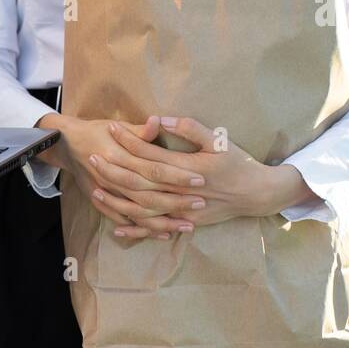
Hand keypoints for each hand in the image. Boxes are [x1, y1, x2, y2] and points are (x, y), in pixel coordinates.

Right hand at [36, 112, 206, 239]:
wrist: (65, 144)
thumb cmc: (96, 132)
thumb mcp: (117, 125)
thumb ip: (140, 130)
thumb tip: (158, 122)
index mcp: (120, 157)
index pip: (154, 169)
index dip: (177, 175)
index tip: (199, 179)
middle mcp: (113, 178)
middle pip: (149, 195)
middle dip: (176, 201)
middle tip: (200, 204)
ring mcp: (107, 193)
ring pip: (138, 212)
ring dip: (164, 221)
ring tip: (188, 226)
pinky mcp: (102, 203)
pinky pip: (124, 221)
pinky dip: (142, 230)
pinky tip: (162, 234)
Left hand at [106, 117, 317, 238]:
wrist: (256, 194)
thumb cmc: (238, 163)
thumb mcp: (219, 140)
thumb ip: (190, 128)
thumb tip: (160, 119)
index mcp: (190, 168)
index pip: (152, 154)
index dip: (129, 141)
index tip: (110, 128)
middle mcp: (183, 191)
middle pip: (141, 182)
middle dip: (115, 169)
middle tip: (92, 156)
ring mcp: (183, 210)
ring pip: (144, 208)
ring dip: (118, 199)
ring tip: (95, 188)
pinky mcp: (184, 222)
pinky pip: (156, 228)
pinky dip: (136, 228)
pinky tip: (116, 225)